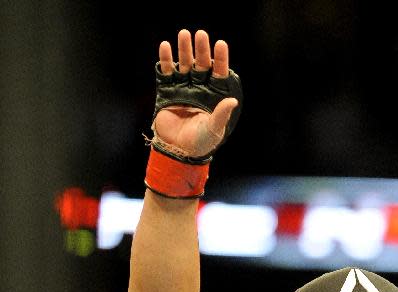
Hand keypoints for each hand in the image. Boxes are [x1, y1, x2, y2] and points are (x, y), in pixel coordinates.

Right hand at [153, 29, 239, 159]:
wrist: (178, 150)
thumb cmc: (201, 142)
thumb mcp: (214, 129)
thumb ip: (222, 115)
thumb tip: (232, 101)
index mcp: (214, 95)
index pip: (219, 73)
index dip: (220, 59)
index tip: (220, 44)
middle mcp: (200, 88)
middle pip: (201, 64)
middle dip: (201, 50)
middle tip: (201, 35)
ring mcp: (183, 87)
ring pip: (184, 64)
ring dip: (184, 50)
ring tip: (183, 34)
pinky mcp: (167, 90)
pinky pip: (166, 72)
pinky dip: (165, 60)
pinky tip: (164, 47)